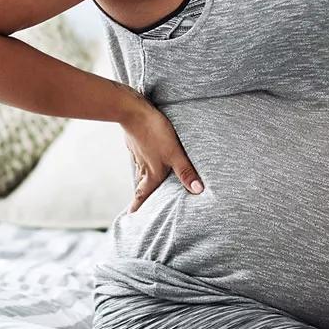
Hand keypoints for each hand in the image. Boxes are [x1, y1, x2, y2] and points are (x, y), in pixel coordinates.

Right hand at [120, 98, 204, 213]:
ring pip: (139, 170)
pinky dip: (142, 160)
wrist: (134, 112)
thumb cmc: (155, 133)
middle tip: (136, 205)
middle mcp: (143, 166)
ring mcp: (138, 153)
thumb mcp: (174, 153)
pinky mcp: (136, 141)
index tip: (131, 216)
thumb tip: (197, 190)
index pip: (143, 194)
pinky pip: (139, 156)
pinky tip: (145, 156)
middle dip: (139, 195)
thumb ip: (186, 172)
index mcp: (151, 172)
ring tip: (143, 183)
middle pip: (140, 184)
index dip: (138, 206)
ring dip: (141, 178)